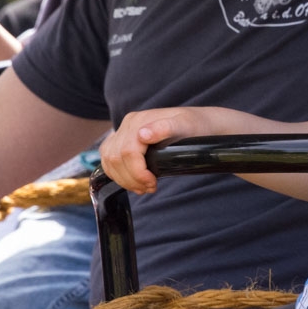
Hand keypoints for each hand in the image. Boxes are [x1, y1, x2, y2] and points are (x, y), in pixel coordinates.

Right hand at [103, 107, 225, 193]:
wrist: (199, 123)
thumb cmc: (193, 125)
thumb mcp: (185, 125)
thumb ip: (165, 128)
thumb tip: (142, 135)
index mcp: (138, 120)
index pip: (127, 151)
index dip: (137, 173)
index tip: (153, 183)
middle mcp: (127, 124)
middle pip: (115, 158)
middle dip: (131, 179)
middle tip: (150, 188)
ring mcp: (123, 132)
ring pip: (109, 160)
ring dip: (123, 179)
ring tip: (143, 187)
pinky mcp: (123, 141)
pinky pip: (109, 160)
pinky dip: (118, 175)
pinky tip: (133, 182)